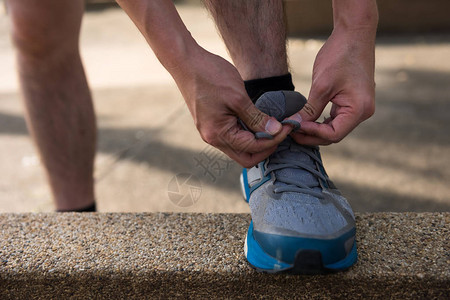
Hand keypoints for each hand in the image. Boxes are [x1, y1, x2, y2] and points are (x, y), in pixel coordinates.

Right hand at [172, 48, 292, 166]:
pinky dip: (248, 132)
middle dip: (266, 146)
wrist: (185, 62)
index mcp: (218, 134)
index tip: (288, 126)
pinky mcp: (212, 124)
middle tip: (281, 131)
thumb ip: (256, 118)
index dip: (274, 139)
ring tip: (272, 125)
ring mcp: (211, 132)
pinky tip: (258, 120)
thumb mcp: (238, 97)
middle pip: (246, 156)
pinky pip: (233, 136)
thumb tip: (275, 132)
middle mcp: (213, 138)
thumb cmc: (210, 76)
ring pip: (240, 147)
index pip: (253, 148)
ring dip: (257, 140)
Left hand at [289, 27, 375, 144]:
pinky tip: (306, 120)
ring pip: (334, 128)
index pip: (334, 134)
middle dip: (311, 135)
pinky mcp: (352, 102)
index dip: (312, 134)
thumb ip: (310, 109)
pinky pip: (336, 119)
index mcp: (359, 109)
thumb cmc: (340, 55)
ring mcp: (358, 107)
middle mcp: (363, 112)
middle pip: (334, 135)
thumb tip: (295, 125)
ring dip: (315, 130)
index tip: (294, 127)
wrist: (353, 34)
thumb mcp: (321, 85)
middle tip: (290, 131)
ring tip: (295, 127)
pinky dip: (321, 122)